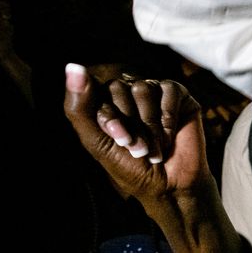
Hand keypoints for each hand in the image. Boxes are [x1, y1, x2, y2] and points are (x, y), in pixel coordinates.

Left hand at [63, 65, 209, 204]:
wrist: (170, 186)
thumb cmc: (131, 167)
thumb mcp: (96, 141)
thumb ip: (79, 107)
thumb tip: (72, 66)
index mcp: (105, 103)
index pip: (96, 91)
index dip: (109, 117)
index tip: (120, 142)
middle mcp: (128, 94)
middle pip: (119, 87)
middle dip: (129, 122)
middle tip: (138, 148)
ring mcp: (153, 93)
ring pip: (143, 88)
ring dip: (149, 124)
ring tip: (155, 146)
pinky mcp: (179, 96)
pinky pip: (169, 89)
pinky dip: (168, 116)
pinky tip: (170, 135)